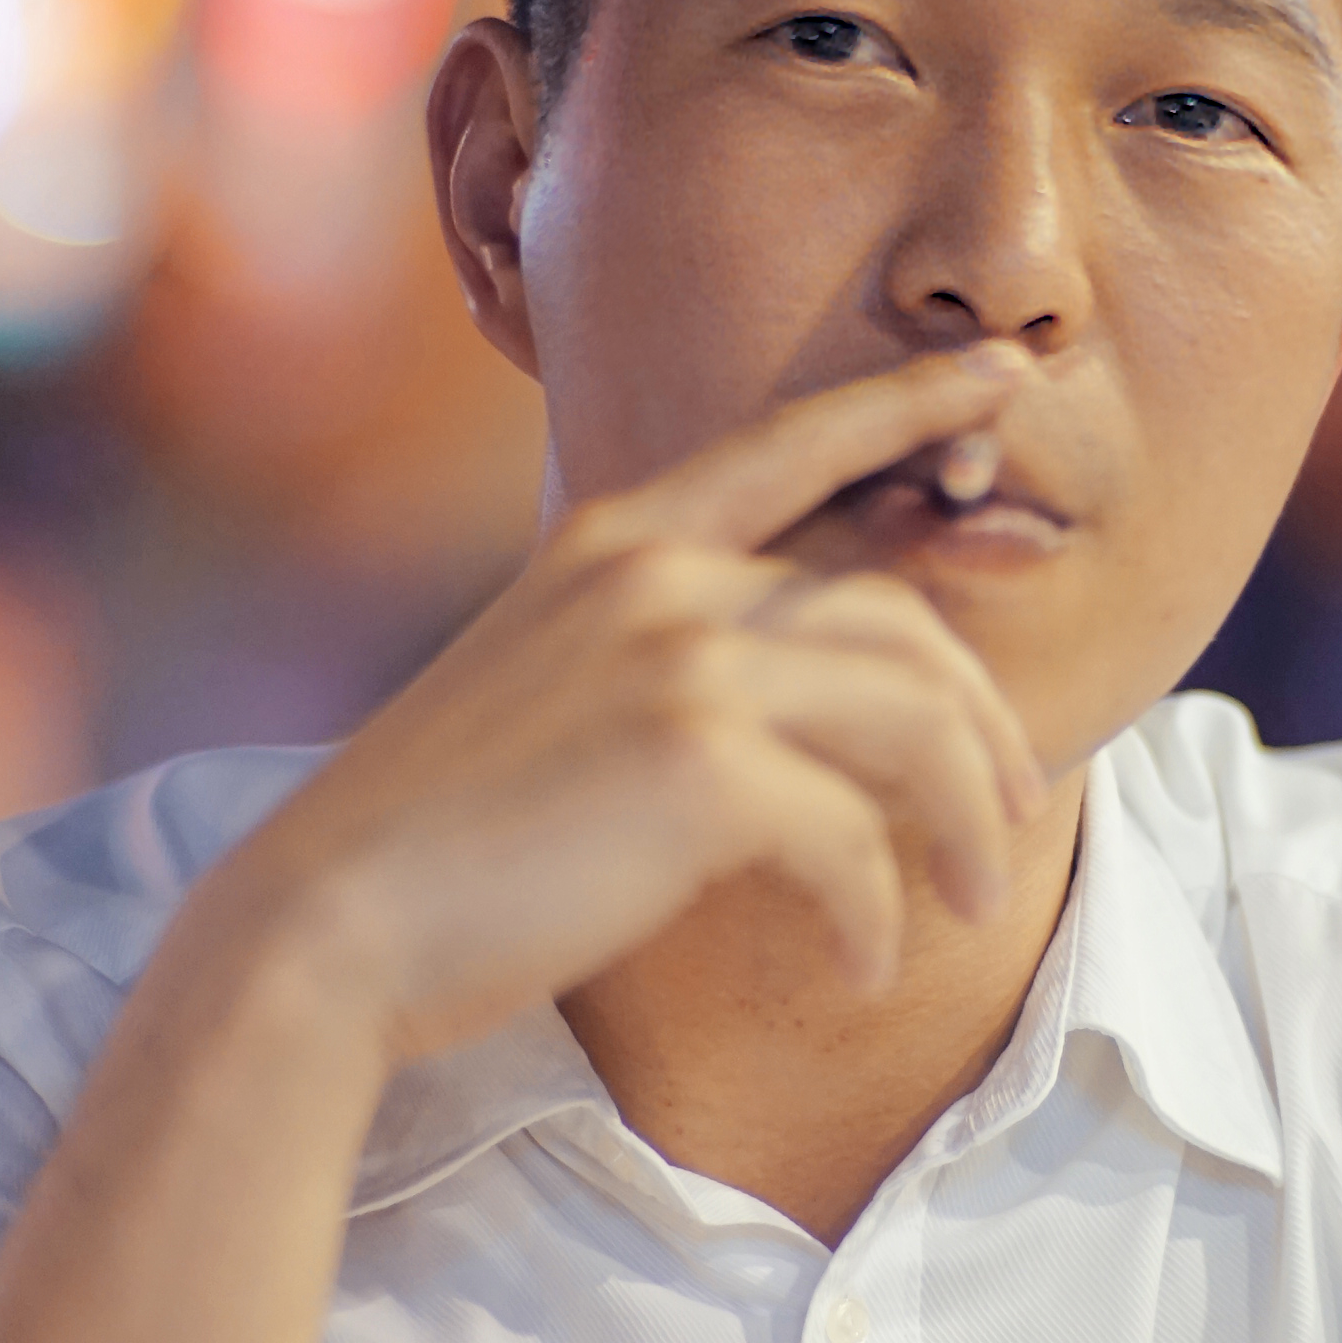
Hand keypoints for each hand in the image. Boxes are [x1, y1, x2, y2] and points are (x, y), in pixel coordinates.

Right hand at [217, 343, 1051, 1066]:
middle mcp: (661, 576)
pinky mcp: (700, 770)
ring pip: (915, 719)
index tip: (1006, 377)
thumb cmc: (444, 833)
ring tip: (967, 900)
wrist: (329, 920)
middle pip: (902, 622)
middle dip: (981, 725)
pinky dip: (878, 914)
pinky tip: (861, 966)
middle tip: (1011, 813)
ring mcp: (683, 662)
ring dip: (965, 822)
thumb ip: (669, 651)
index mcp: (621, 540)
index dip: (912, 404)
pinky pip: (856, 840)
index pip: (798, 446)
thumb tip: (815, 688)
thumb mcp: (557, 687)